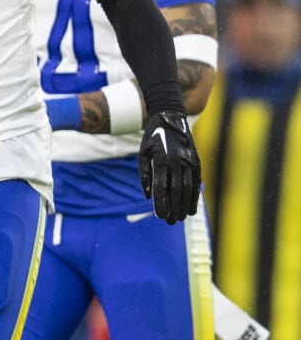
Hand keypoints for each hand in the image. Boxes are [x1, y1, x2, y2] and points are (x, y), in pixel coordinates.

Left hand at [138, 109, 200, 223]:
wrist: (170, 118)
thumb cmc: (152, 138)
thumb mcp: (142, 154)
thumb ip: (144, 175)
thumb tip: (147, 196)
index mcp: (161, 159)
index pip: (161, 186)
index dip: (161, 202)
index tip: (160, 216)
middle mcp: (177, 161)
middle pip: (176, 190)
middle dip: (173, 207)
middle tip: (170, 222)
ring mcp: (189, 160)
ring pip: (188, 188)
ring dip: (185, 205)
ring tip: (181, 218)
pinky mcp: (196, 161)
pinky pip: (196, 182)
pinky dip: (195, 196)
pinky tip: (192, 208)